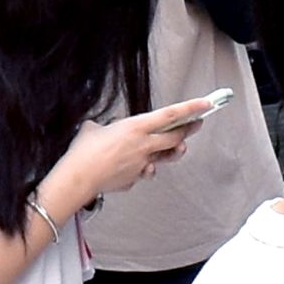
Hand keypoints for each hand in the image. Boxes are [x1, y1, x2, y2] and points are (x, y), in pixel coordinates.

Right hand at [50, 97, 214, 209]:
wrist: (78, 178)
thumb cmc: (83, 151)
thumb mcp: (93, 128)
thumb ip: (106, 128)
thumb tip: (103, 130)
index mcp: (135, 127)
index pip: (170, 115)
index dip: (190, 109)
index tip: (205, 104)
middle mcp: (144, 145)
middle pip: (175, 137)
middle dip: (188, 130)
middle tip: (197, 124)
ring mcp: (141, 164)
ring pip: (165, 157)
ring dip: (173, 151)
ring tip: (179, 147)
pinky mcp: (135, 179)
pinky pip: (143, 172)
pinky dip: (142, 168)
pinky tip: (135, 167)